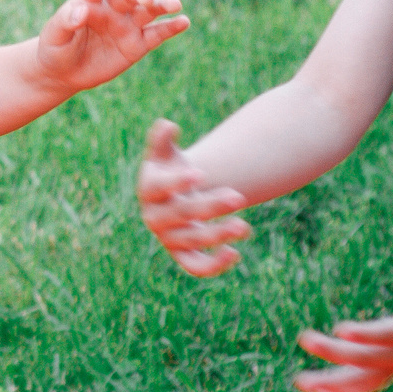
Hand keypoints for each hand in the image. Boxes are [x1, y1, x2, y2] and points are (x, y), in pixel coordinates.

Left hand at [34, 0, 188, 91]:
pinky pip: (157, 34)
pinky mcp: (137, 44)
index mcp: (89, 0)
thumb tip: (81, 11)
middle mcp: (112, 9)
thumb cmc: (55, 48)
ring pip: (148, 11)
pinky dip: (171, 27)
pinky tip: (184, 22)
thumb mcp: (54, 35)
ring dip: (162, 5)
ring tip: (175, 4)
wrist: (63, 72)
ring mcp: (127, 25)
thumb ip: (66, 21)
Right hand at [136, 119, 251, 275]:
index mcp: (148, 190)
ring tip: (244, 227)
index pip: (158, 187)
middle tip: (239, 196)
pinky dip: (214, 265)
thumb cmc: (171, 169)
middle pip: (181, 214)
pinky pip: (196, 266)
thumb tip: (167, 125)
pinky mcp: (183, 256)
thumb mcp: (166, 153)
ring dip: (218, 235)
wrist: (178, 196)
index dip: (177, 182)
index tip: (202, 174)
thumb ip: (163, 138)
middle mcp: (154, 217)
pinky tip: (235, 253)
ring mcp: (168, 238)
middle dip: (210, 206)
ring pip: (192, 241)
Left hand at [292, 261, 392, 391]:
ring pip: (364, 379)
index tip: (341, 330)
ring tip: (301, 382)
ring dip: (333, 383)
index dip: (368, 334)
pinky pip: (368, 383)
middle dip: (336, 352)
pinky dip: (345, 389)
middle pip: (369, 359)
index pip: (391, 335)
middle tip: (305, 339)